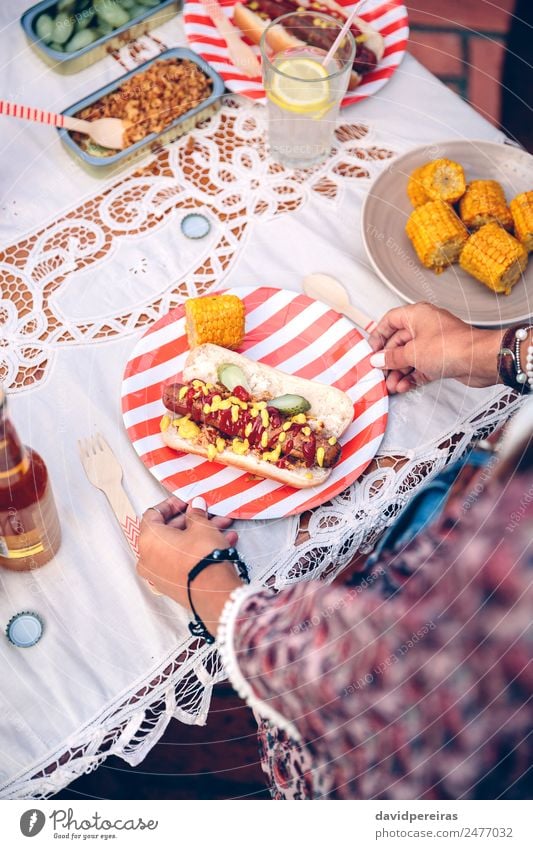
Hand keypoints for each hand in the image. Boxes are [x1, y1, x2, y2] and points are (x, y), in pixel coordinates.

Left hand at [137, 496, 241, 631]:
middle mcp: (148, 558)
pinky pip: (182, 561)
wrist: (214, 592)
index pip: (153, 514)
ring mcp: (159, 574)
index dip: (171, 505)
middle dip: (190, 521)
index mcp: (148, 539)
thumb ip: (196, 514)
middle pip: (167, 532)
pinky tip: (221, 543)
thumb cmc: (202, 558)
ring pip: (178, 547)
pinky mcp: (172, 585)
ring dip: (199, 535)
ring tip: (220, 528)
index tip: (184, 502)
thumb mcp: (201, 526)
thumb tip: (195, 507)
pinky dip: (197, 551)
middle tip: (204, 514)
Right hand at [368, 303, 501, 393]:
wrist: (479, 360)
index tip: (371, 350)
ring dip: (399, 371)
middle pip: (399, 341)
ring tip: (391, 385)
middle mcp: (425, 326)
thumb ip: (392, 357)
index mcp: (417, 315)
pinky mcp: (441, 359)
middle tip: (379, 372)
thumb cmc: (451, 346)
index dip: (378, 334)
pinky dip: (411, 376)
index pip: (390, 320)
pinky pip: (420, 367)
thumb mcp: (412, 352)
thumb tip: (378, 359)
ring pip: (410, 357)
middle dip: (388, 359)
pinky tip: (403, 386)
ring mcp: (434, 343)